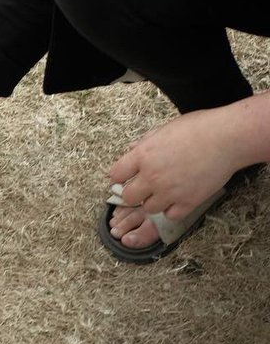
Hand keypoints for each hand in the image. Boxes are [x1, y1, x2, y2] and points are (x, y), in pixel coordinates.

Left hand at [109, 107, 243, 221]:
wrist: (227, 138)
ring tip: (164, 193)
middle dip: (134, 193)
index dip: (119, 177)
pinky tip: (178, 199)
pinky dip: (172, 210)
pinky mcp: (189, 201)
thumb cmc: (198, 128)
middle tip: (143, 188)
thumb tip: (131, 149)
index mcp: (143, 155)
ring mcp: (170, 191)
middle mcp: (152, 176)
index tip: (125, 179)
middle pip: (129, 197)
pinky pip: (171, 215)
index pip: (116, 175)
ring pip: (149, 208)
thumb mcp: (164, 129)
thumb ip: (145, 143)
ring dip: (153, 202)